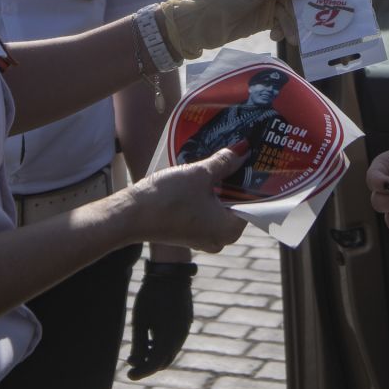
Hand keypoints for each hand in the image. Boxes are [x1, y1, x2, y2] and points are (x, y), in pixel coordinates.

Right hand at [127, 144, 248, 252]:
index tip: (256, 160)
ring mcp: (204, 238)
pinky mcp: (189, 233)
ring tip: (221, 161)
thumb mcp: (199, 174)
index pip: (254, 202)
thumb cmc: (168, 199)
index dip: (255, 179)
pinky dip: (207, 196)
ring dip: (220, 186)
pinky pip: (206, 212)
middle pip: (237, 204)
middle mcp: (221, 238)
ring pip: (220, 207)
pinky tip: (203, 176)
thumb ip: (224, 162)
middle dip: (236, 180)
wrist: (131, 216)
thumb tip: (242, 150)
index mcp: (231, 229)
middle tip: (239, 155)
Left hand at [127, 260, 194, 379]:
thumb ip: (139, 344)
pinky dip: (162, 347)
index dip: (141, 372)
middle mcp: (180, 338)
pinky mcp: (186, 324)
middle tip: (131, 362)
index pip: (154, 365)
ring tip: (139, 351)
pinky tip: (151, 339)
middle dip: (147, 366)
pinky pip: (175, 342)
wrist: (170, 273)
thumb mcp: (140, 320)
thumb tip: (135, 362)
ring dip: (155, 356)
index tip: (129, 375)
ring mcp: (185, 331)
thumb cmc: (151, 296)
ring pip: (170, 353)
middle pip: (163, 362)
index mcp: (168, 339)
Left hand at [157, 0, 319, 58]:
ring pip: (290, 11)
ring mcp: (266, 2)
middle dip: (301, 9)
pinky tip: (277, 36)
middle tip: (311, 23)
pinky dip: (283, 30)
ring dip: (292, 23)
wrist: (201, 22)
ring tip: (292, 36)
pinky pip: (282, 23)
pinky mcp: (263, 20)